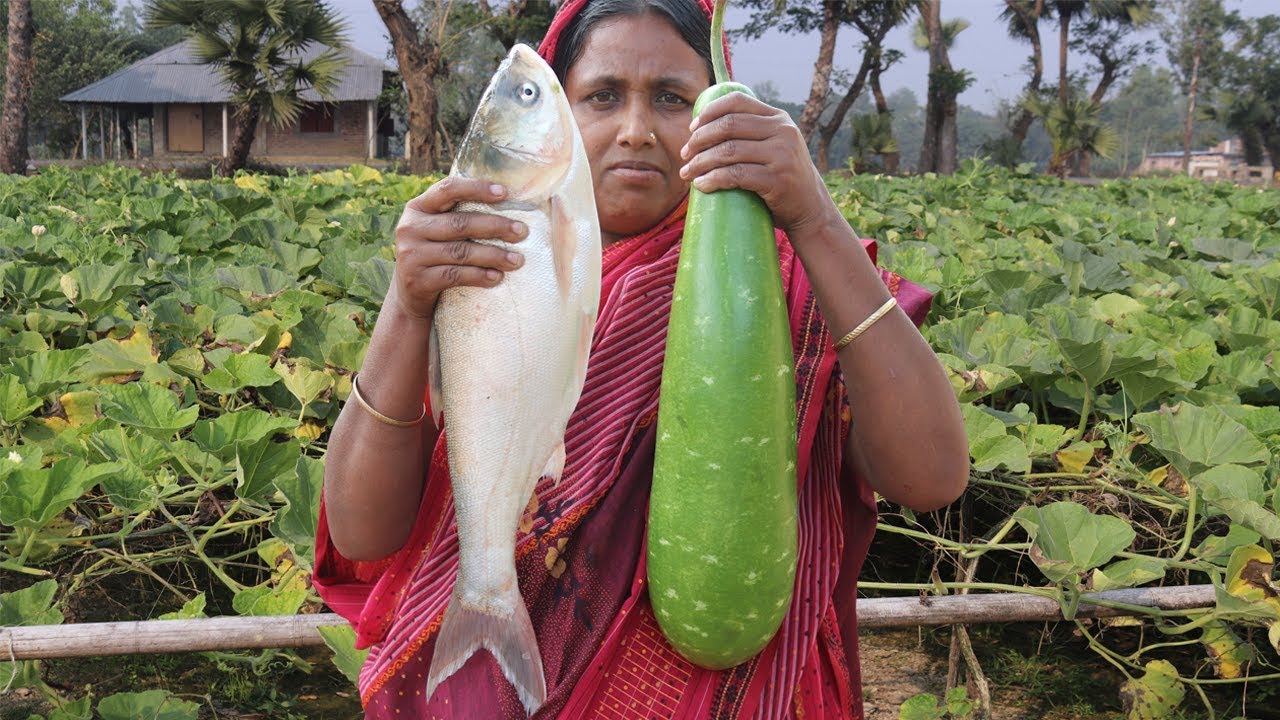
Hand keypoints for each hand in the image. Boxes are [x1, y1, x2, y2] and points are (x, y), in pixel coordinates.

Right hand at [390, 177, 527, 318]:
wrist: (409, 296)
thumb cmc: (435, 254)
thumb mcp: (437, 230)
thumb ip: (458, 215)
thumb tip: (507, 202)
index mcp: (418, 207)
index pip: (447, 189)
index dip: (476, 188)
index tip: (504, 192)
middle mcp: (410, 228)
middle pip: (459, 223)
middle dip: (495, 226)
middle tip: (522, 231)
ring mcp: (411, 255)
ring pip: (460, 252)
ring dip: (493, 255)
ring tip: (517, 260)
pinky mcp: (417, 280)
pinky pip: (455, 276)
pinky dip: (479, 276)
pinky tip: (497, 277)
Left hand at [678, 92, 836, 238]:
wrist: (811, 208)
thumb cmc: (782, 177)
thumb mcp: (774, 145)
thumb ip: (752, 132)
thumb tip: (704, 126)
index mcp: (778, 118)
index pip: (737, 101)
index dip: (709, 112)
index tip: (692, 129)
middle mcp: (782, 131)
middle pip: (728, 125)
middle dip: (699, 140)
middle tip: (684, 154)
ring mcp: (782, 155)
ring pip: (728, 151)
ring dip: (700, 162)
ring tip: (687, 173)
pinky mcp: (777, 179)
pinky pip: (735, 175)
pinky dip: (713, 179)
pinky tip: (701, 185)